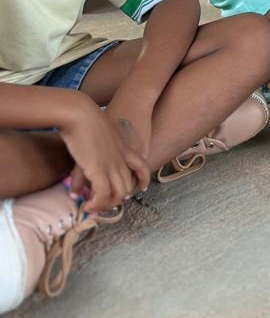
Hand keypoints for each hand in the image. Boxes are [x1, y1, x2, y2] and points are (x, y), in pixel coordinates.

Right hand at [60, 96, 149, 211]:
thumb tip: (99, 151)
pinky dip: (97, 203)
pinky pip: (103, 194)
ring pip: (118, 194)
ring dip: (104, 204)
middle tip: (100, 203)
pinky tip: (86, 204)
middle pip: (127, 185)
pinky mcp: (97, 169)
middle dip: (116, 198)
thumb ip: (108, 140)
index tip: (139, 188)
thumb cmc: (86, 115)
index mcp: (124, 147)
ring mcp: (111, 164)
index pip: (142, 166)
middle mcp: (121, 159)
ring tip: (91, 207)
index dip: (142, 179)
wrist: (79, 111)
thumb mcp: (104, 127)